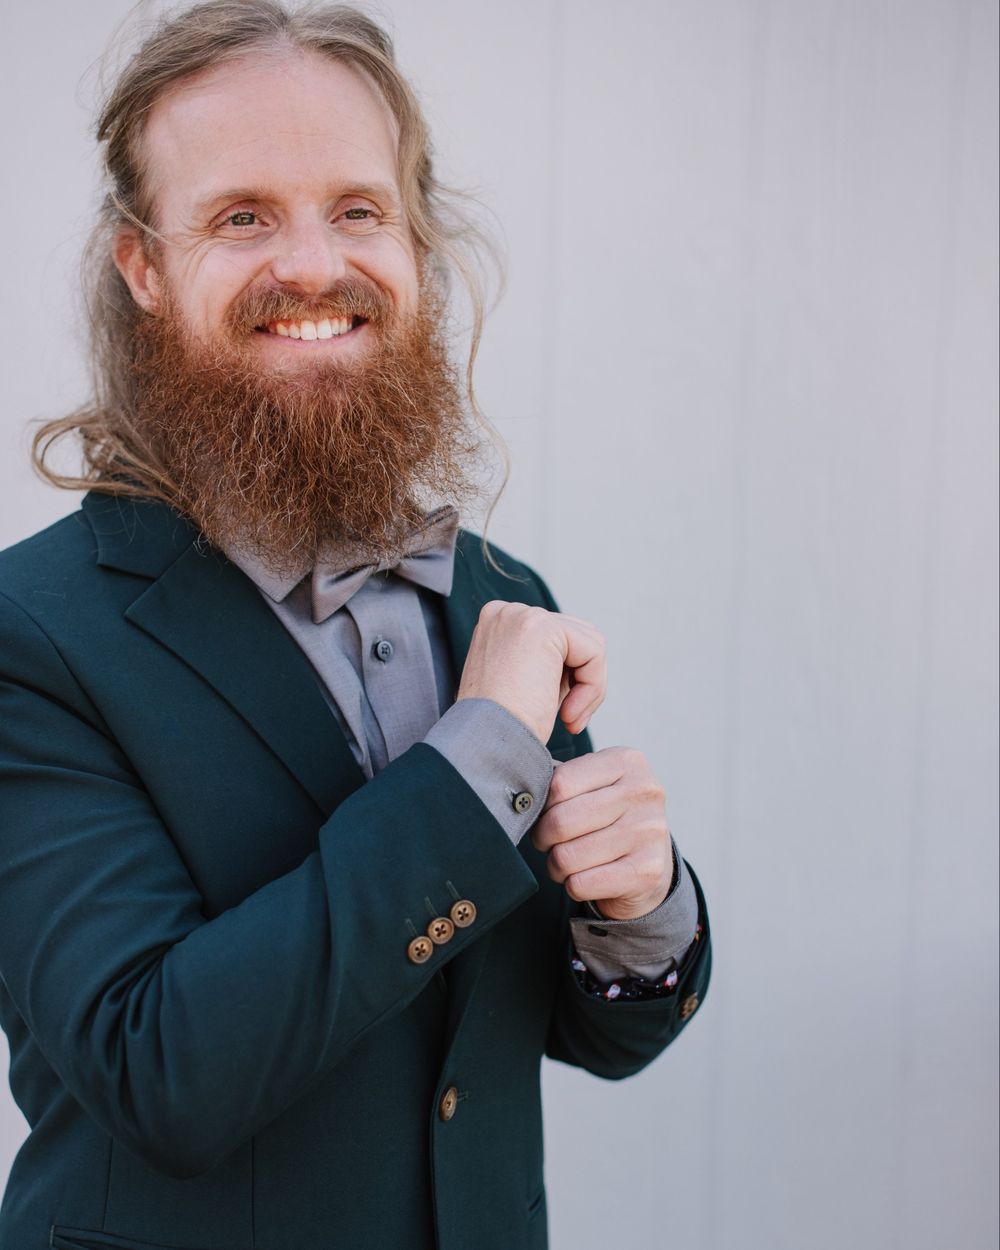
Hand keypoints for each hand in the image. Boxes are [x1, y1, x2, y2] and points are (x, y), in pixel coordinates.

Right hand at [456, 601, 605, 743]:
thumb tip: (582, 661)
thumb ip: (543, 663)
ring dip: (590, 688)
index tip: (562, 715)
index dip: (569, 680)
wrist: (485, 745)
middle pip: (577, 637)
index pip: (558, 640)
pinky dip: (592, 688)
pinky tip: (568, 715)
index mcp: (498, 625)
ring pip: (590, 644)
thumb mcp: (520, 686)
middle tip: (570, 720)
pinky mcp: (542, 627)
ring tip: (569, 719)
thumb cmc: (502, 730)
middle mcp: (506, 613)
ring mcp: (522, 616)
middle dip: (582, 681)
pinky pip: (594, 652)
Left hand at [530, 747, 672, 920]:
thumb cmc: (607, 818)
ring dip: (556, 865)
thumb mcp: (592, 786)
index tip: (543, 814)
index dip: (541, 805)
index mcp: (626, 761)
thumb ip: (559, 778)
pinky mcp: (647, 872)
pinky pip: (581, 884)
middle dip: (543, 838)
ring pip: (567, 856)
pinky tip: (584, 878)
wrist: (648, 865)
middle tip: (547, 842)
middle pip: (561, 821)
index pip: (559, 783)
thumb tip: (517, 789)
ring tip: (566, 861)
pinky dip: (572, 885)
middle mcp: (643, 792)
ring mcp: (649, 832)